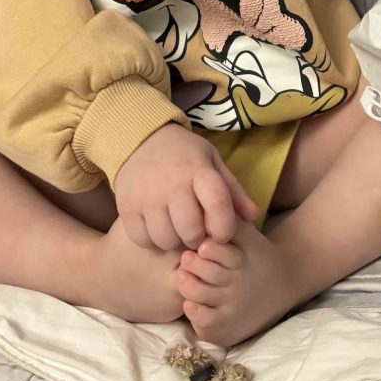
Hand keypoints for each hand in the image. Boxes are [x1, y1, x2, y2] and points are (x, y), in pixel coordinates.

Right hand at [115, 123, 258, 249]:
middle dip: (198, 238)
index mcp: (199, 170)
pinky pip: (142, 239)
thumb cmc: (184, 154)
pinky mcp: (126, 205)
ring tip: (176, 229)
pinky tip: (157, 228)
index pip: (218, 205)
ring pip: (166, 239)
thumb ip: (232, 190)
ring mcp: (146, 195)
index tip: (222, 233)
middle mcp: (172, 183)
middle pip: (191, 230)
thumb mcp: (212, 162)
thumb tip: (254, 216)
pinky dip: (151, 241)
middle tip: (196, 231)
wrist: (140, 139)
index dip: (224, 228)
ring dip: (175, 242)